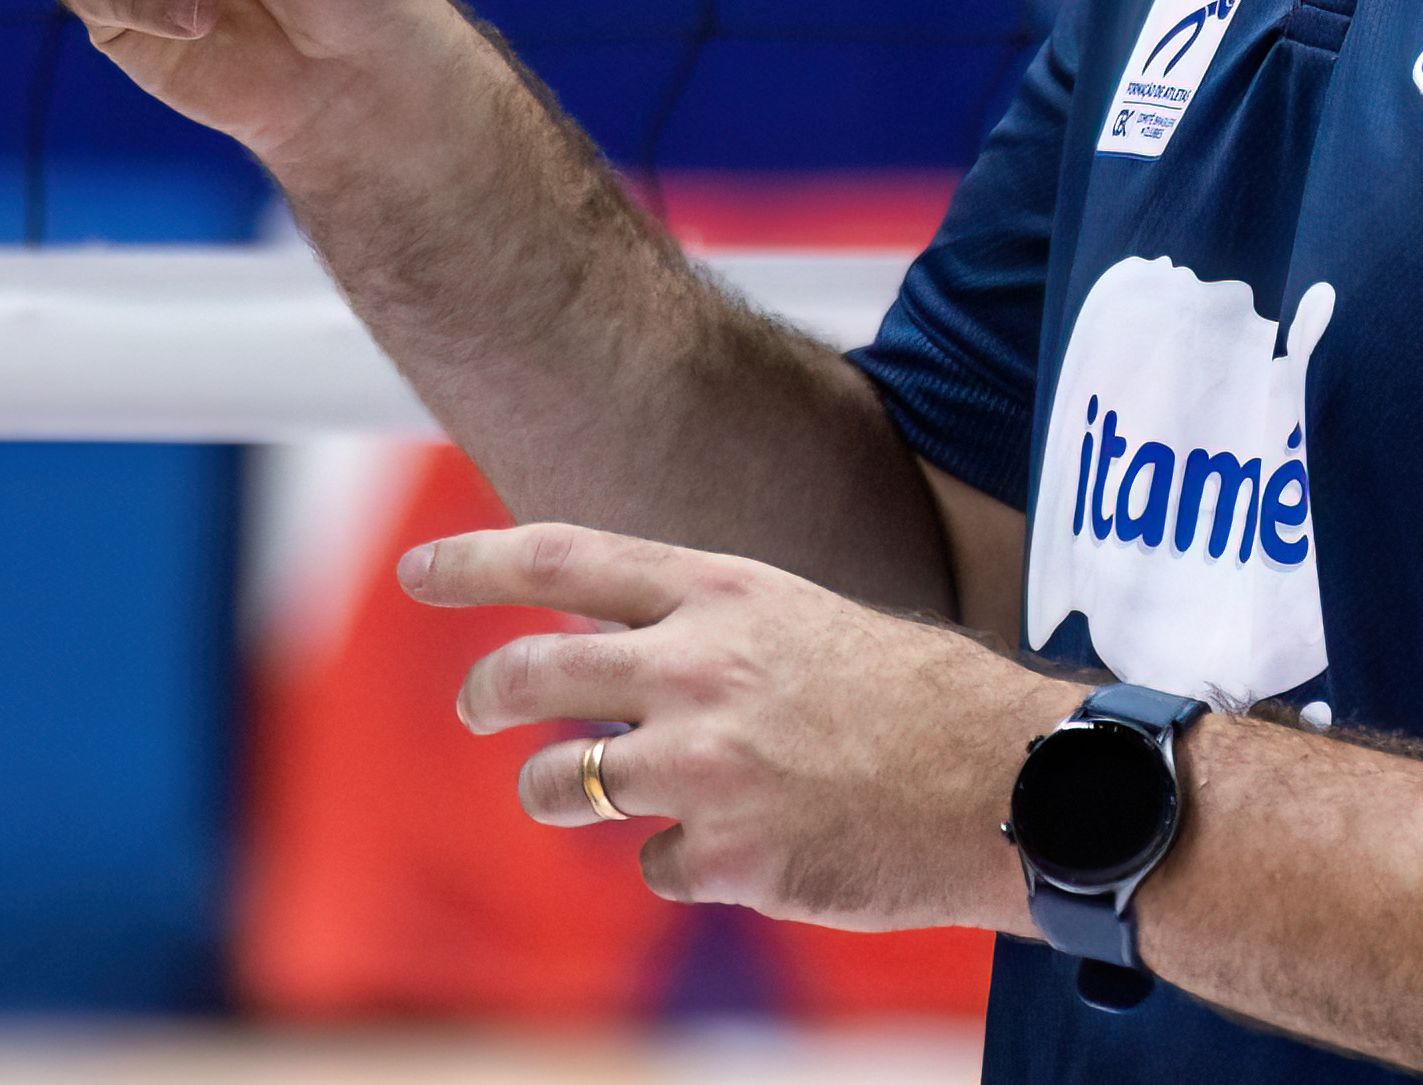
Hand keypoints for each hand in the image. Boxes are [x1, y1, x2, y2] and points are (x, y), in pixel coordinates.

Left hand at [409, 519, 1067, 933]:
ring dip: (554, 791)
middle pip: (529, 675)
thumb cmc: (909, 698)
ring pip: (560, 783)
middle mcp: (697, 671)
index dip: (472, 566)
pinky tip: (741, 845)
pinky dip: (679, 860)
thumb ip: (697, 626)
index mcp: (719, 595)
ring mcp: (707, 768)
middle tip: (474, 706)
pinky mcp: (730, 857)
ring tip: (576, 793)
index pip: (559, 559)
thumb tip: (600, 644)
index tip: (412, 574)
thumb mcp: (795, 620)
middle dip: (483, 693)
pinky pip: (654, 863)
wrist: (1010, 784)